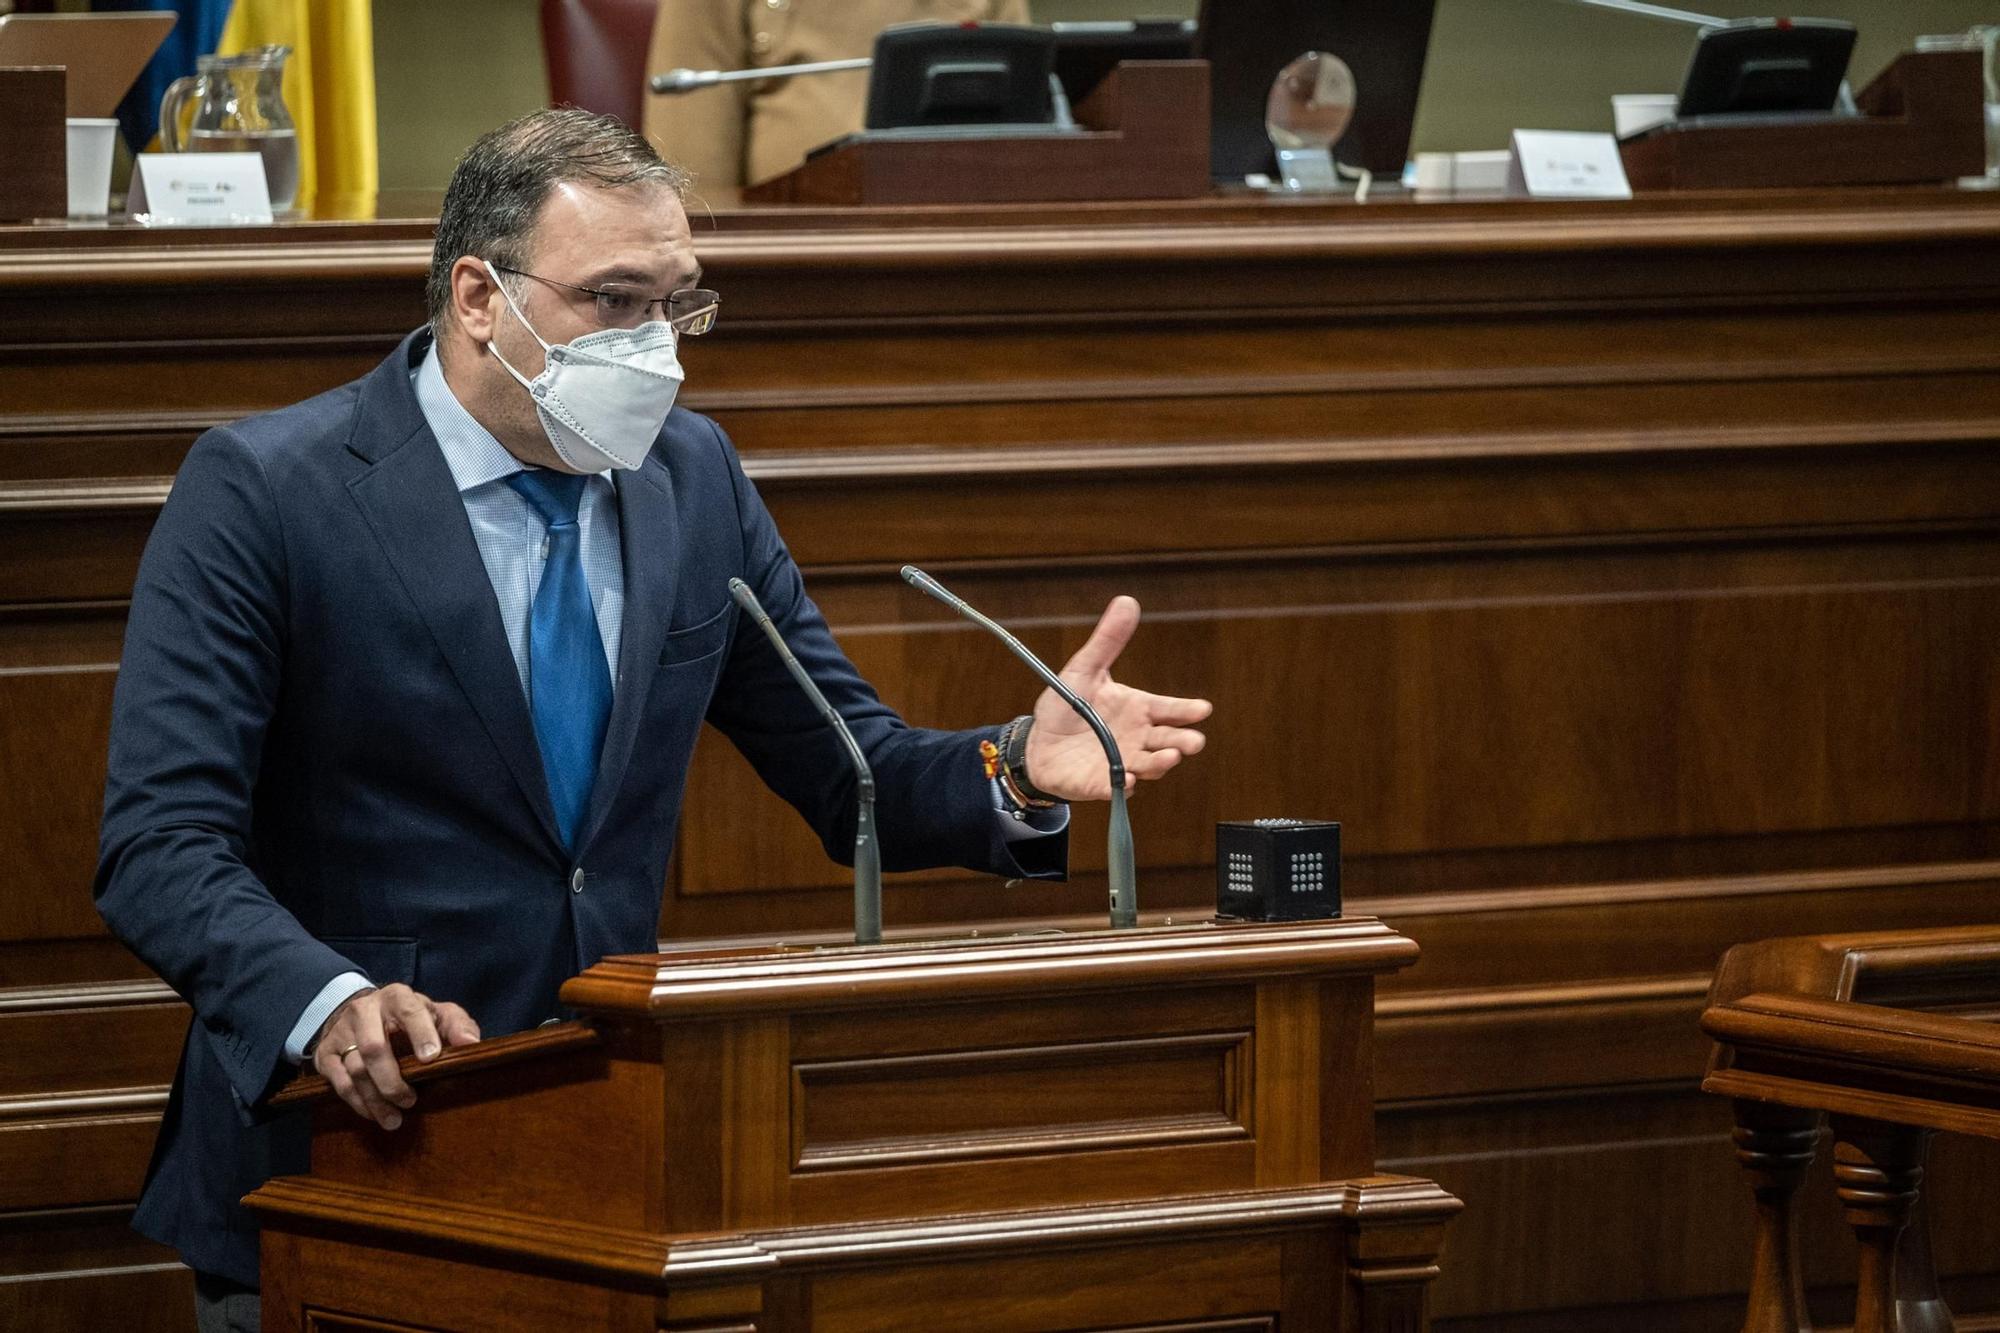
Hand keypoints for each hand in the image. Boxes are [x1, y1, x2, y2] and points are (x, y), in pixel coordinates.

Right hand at [309, 984, 480, 1129]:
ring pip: (355, 1069)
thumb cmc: (411, 1018)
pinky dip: (357, 1102)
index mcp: (398, 997)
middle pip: (374, 1047)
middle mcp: (365, 1010)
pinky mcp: (325, 1053)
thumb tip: (471, 1044)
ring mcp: (342, 1032)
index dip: (421, 1034)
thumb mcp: (438, 1014)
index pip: (410, 1012)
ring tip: (394, 1118)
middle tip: (410, 1100)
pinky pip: (338, 1082)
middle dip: (392, 1080)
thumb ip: (458, 1026)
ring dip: (376, 1098)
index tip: (431, 1059)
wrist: (364, 1013)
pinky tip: (373, 1114)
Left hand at [1022, 595, 1211, 801]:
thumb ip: (1108, 641)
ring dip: (1160, 763)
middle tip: (1193, 741)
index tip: (1202, 709)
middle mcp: (1137, 738)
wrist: (1038, 740)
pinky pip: (1114, 786)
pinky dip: (1121, 784)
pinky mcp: (1099, 783)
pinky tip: (1128, 779)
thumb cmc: (1067, 705)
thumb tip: (1127, 601)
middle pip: (1167, 741)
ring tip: (1169, 757)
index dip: (1187, 711)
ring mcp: (1121, 762)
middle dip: (1183, 742)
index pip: (1169, 710)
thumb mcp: (1085, 668)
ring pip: (1149, 766)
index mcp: (1138, 710)